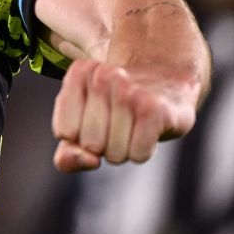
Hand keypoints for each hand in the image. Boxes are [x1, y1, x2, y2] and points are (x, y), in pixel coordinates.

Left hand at [50, 58, 198, 172]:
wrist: (168, 80)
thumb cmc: (116, 109)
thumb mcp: (83, 124)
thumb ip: (69, 153)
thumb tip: (89, 160)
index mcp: (79, 73)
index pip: (65, 132)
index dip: (81, 136)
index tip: (96, 118)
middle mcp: (101, 76)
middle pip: (90, 145)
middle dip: (104, 145)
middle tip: (119, 122)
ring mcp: (128, 90)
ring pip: (114, 153)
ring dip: (124, 149)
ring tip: (134, 124)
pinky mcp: (154, 109)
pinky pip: (137, 155)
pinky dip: (142, 152)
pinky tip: (148, 130)